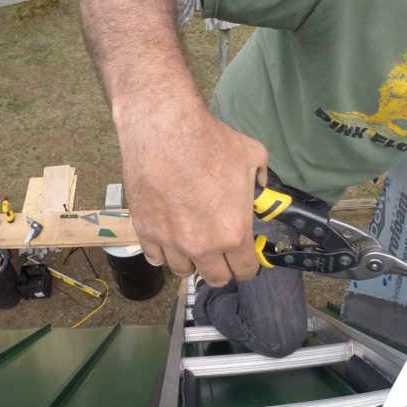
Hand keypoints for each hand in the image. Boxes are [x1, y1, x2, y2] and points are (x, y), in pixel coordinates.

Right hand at [117, 102, 267, 284]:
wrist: (164, 128)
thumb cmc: (210, 141)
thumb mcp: (253, 157)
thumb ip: (261, 181)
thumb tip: (260, 188)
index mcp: (233, 232)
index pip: (245, 271)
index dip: (248, 266)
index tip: (245, 259)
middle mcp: (202, 245)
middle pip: (216, 278)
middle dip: (222, 268)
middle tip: (221, 252)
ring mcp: (171, 241)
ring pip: (183, 271)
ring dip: (191, 261)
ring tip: (192, 243)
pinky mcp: (145, 231)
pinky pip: (155, 258)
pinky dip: (163, 252)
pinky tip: (169, 238)